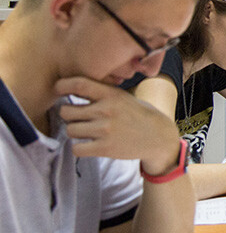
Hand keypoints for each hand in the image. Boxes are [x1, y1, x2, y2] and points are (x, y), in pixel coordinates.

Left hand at [55, 76, 180, 174]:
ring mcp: (105, 130)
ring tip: (86, 132)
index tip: (58, 90)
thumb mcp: (124, 97)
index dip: (62, 86)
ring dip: (75, 132)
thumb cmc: (138, 115)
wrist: (159, 137)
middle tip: (78, 118)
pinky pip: (76, 148)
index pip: (79, 84)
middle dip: (69, 115)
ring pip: (70, 130)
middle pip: (66, 111)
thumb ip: (101, 93)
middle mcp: (107, 110)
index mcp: (111, 94)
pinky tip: (88, 144)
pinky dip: (79, 148)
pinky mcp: (105, 148)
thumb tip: (71, 89)